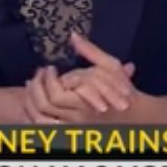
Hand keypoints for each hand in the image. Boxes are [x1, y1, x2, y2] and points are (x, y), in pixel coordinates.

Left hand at [21, 33, 143, 122]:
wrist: (135, 116)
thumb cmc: (124, 91)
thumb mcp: (110, 66)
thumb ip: (91, 52)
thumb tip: (73, 36)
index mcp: (86, 103)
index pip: (56, 96)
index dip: (48, 80)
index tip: (50, 68)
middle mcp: (77, 118)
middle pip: (45, 107)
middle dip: (36, 88)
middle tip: (38, 74)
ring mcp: (72, 126)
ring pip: (41, 119)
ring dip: (32, 102)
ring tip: (33, 86)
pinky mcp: (70, 130)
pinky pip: (45, 126)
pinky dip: (36, 113)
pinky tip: (35, 101)